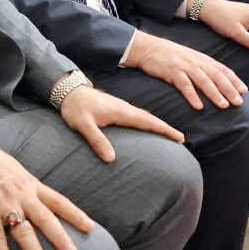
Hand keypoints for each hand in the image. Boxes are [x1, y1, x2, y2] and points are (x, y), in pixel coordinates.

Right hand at [0, 132, 94, 249]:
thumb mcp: (16, 169)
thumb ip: (29, 186)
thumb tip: (40, 198)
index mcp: (30, 184)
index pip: (58, 201)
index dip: (75, 214)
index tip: (90, 227)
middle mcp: (21, 194)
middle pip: (45, 219)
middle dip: (60, 238)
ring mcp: (3, 204)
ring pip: (23, 232)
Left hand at [58, 83, 183, 160]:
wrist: (67, 90)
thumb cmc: (75, 108)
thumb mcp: (84, 125)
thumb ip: (97, 140)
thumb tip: (111, 159)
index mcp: (121, 112)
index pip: (148, 121)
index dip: (164, 129)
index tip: (180, 137)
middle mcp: (124, 108)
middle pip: (150, 118)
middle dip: (165, 128)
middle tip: (181, 139)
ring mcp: (120, 107)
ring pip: (143, 117)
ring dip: (157, 125)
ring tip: (168, 135)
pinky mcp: (115, 108)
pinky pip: (136, 116)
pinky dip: (146, 122)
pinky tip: (146, 127)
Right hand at [122, 31, 246, 111]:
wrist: (148, 47)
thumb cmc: (169, 56)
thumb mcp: (189, 58)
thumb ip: (202, 67)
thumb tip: (216, 80)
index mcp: (202, 59)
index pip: (222, 69)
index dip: (234, 80)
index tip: (244, 91)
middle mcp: (196, 62)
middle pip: (216, 76)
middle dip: (229, 89)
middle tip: (239, 103)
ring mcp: (184, 66)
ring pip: (203, 80)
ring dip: (215, 93)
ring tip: (224, 105)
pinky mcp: (172, 72)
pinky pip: (184, 85)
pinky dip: (192, 95)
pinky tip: (198, 106)